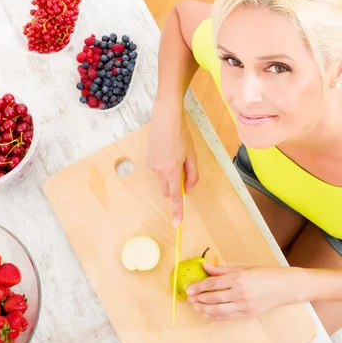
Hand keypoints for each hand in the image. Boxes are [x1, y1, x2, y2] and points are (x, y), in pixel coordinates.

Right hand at [146, 104, 197, 225]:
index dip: (177, 211)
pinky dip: (164, 167)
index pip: (176, 196)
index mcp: (173, 170)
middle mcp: (160, 171)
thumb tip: (190, 189)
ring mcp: (152, 165)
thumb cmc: (181, 135)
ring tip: (175, 156)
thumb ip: (192, 174)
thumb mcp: (192, 155)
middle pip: (168, 191)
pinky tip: (167, 152)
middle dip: (175, 188)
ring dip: (169, 176)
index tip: (177, 224)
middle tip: (184, 172)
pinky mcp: (148, 160)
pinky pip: (158, 170)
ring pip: (163, 180)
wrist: (165, 118)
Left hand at [186, 263, 303, 320]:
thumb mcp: (244, 267)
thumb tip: (205, 266)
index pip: (213, 283)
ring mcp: (245, 305)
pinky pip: (228, 317)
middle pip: (213, 298)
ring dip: (204, 309)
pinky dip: (216, 316)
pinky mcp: (248, 314)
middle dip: (199, 299)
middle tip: (189, 299)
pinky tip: (208, 313)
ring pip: (218, 310)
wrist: (286, 287)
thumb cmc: (266, 274)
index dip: (199, 287)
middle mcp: (241, 292)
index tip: (189, 289)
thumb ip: (222, 269)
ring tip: (196, 307)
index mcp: (239, 277)